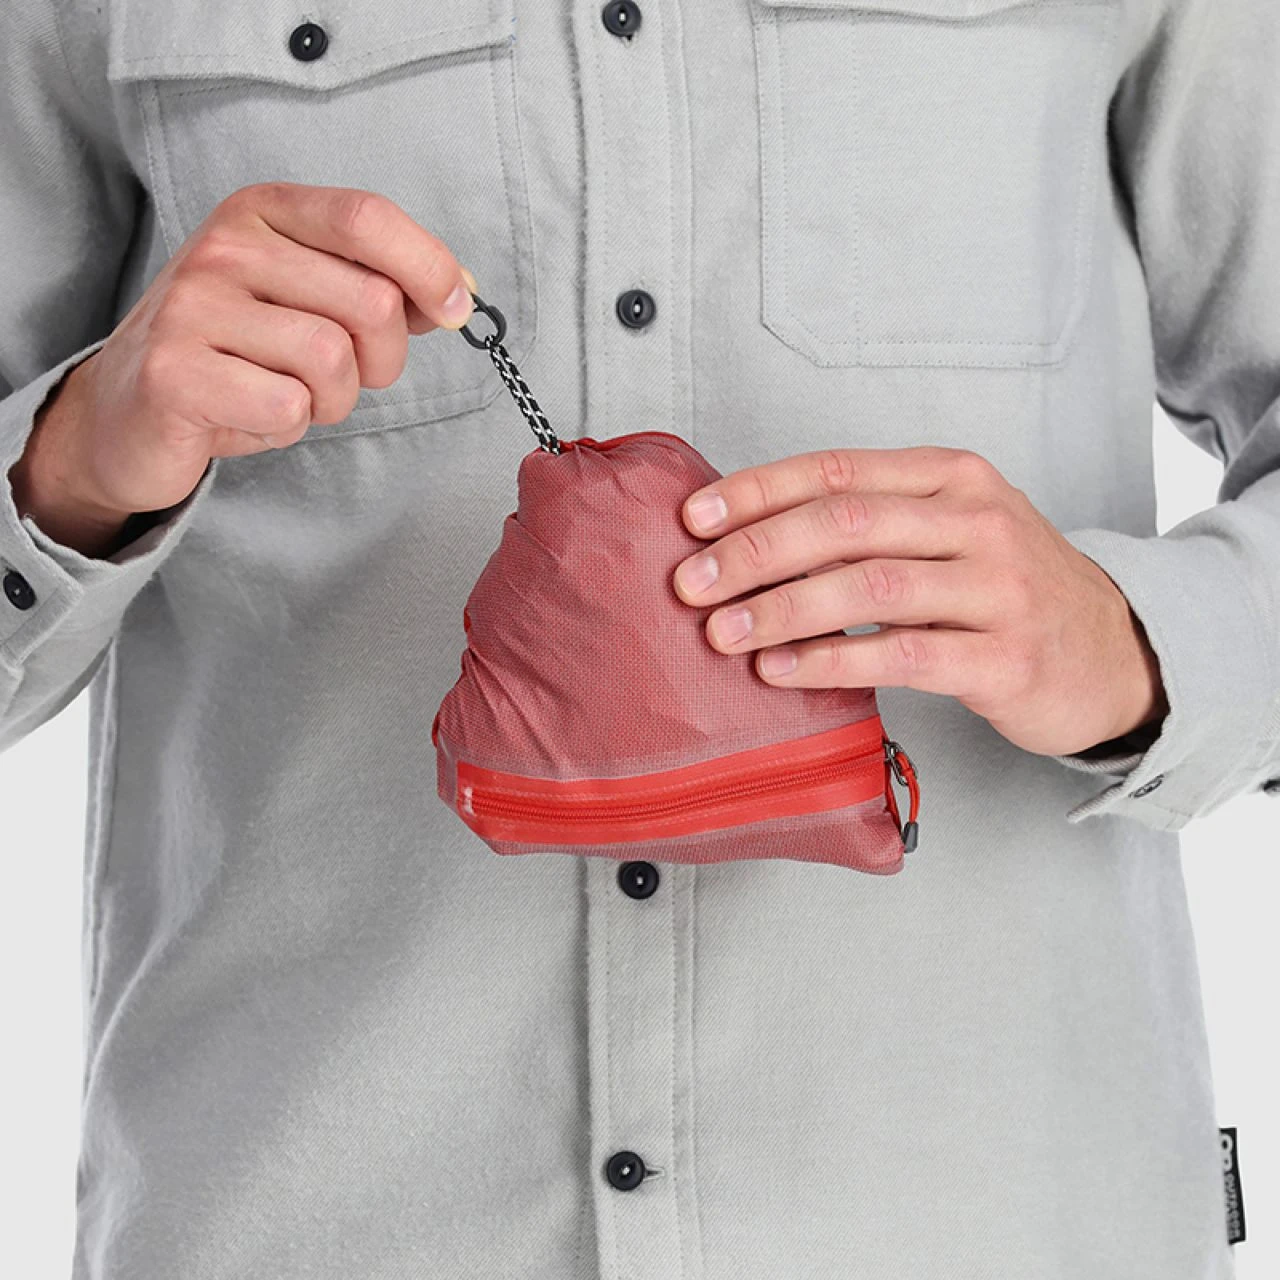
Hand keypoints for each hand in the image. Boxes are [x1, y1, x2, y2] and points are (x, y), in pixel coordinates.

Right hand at [8, 182, 476, 556]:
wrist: (131, 410)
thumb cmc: (237, 355)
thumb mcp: (307, 301)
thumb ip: (379, 287)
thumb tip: (461, 289)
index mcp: (262, 212)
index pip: (367, 218)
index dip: (429, 267)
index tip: (456, 308)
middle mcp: (224, 246)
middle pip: (370, 303)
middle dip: (382, 361)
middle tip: (342, 378)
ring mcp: (193, 305)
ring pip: (334, 360)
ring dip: (333, 401)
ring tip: (287, 394)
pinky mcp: (176, 372)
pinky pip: (288, 407)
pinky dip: (287, 426)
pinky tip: (249, 414)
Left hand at [672, 446, 1167, 756]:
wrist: (1113, 653)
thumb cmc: (1006, 589)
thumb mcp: (949, 532)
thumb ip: (868, 525)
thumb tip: (747, 540)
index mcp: (951, 477)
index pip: (835, 471)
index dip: (756, 491)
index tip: (693, 519)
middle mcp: (977, 519)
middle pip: (844, 522)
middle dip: (755, 551)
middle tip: (692, 583)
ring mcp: (997, 586)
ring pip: (868, 584)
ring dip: (782, 608)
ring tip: (723, 633)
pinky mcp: (1005, 656)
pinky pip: (902, 653)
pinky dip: (832, 659)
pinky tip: (782, 670)